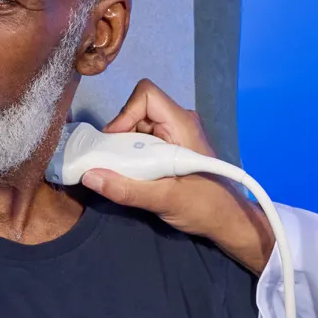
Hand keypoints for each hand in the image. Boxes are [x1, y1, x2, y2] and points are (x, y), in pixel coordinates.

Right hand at [83, 80, 276, 273]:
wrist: (228, 221)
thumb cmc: (206, 207)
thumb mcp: (164, 200)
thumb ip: (127, 189)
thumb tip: (90, 176)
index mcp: (181, 124)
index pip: (146, 95)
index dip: (125, 114)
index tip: (116, 144)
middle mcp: (178, 123)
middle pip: (136, 112)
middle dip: (120, 136)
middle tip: (115, 164)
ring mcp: (174, 135)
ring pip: (136, 128)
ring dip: (125, 149)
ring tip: (126, 173)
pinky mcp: (170, 149)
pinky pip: (143, 143)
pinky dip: (132, 157)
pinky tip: (135, 176)